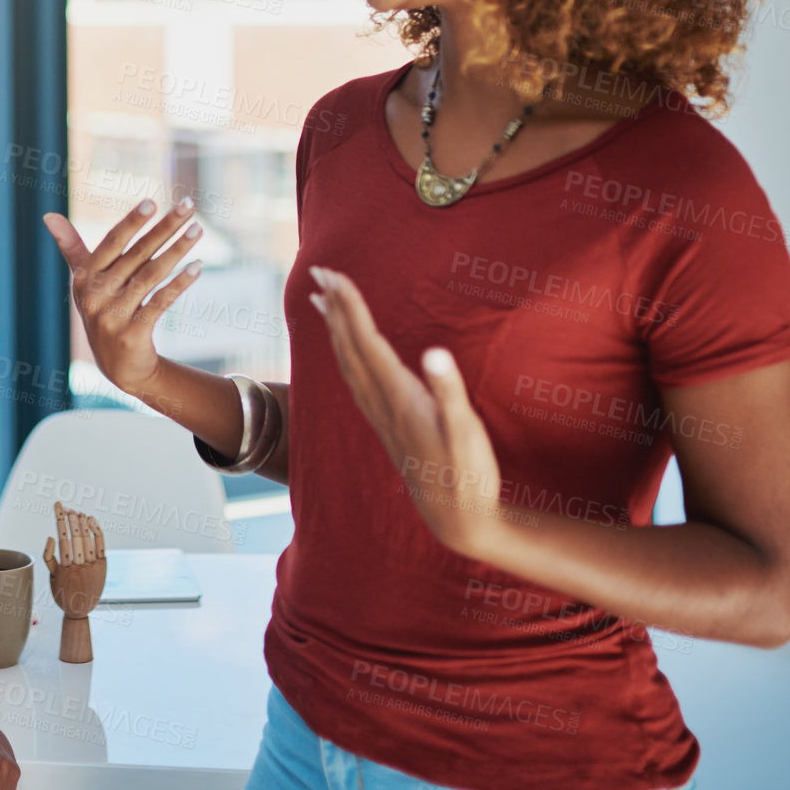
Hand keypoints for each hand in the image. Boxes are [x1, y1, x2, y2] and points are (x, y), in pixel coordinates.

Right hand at [41, 198, 204, 399]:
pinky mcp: (132, 334)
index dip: (132, 222)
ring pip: (151, 275)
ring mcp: (113, 317)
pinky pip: (160, 302)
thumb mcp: (85, 281)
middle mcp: (95, 295)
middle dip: (165, 228)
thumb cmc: (103, 311)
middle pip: (137, 254)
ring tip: (198, 229)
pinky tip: (197, 267)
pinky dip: (179, 283)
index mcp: (85, 277)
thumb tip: (48, 215)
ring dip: (177, 250)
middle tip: (188, 205)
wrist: (118, 365)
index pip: (112, 242)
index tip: (153, 201)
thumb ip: (72, 248)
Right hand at [42, 501, 107, 662]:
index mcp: (64, 569)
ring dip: (83, 524)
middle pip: (75, 537)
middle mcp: (79, 567)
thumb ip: (48, 557)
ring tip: (78, 513)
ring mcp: (92, 566)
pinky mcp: (103, 566)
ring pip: (87, 540)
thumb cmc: (62, 592)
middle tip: (68, 507)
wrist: (80, 610)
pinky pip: (100, 545)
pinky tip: (92, 521)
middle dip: (71, 520)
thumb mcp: (51, 577)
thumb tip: (51, 537)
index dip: (60, 521)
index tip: (58, 507)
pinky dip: (97, 532)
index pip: (62, 538)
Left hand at [309, 265, 504, 558]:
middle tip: (320, 270)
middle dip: (334, 307)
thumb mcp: (468, 432)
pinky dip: (344, 352)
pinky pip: (354, 378)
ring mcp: (379, 414)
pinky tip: (344, 346)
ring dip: (334, 327)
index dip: (349, 306)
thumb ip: (450, 391)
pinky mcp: (385, 423)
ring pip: (347, 362)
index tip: (334, 275)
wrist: (456, 518)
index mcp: (398, 397)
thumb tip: (434, 353)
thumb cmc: (468, 473)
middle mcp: (381, 403)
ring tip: (320, 299)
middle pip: (349, 346)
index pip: (366, 341)